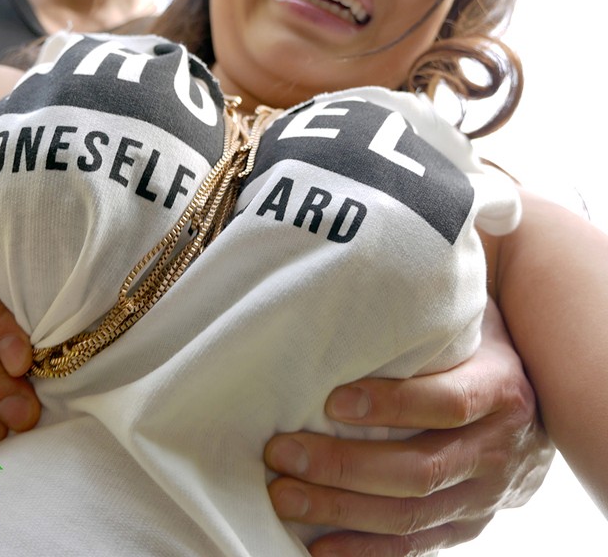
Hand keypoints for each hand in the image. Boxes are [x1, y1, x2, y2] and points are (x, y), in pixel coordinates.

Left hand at [264, 301, 553, 555]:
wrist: (541, 399)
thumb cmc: (478, 349)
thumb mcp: (467, 322)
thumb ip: (425, 317)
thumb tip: (346, 292)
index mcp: (500, 391)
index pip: (448, 404)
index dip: (392, 405)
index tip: (331, 401)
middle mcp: (497, 450)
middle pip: (418, 469)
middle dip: (342, 466)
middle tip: (281, 453)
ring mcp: (484, 496)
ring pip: (409, 514)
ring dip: (340, 509)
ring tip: (284, 497)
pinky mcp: (467, 526)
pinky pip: (414, 545)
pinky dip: (364, 550)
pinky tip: (316, 546)